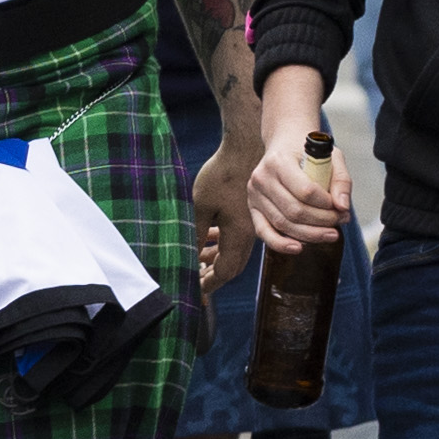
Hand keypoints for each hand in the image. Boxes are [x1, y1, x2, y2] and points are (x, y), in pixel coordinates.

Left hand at [186, 138, 255, 292]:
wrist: (246, 146)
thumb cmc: (223, 173)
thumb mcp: (201, 205)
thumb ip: (195, 234)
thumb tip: (188, 258)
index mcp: (239, 236)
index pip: (224, 272)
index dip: (208, 284)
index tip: (193, 292)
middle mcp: (249, 233)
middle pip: (231, 266)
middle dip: (212, 275)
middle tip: (193, 279)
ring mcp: (250, 223)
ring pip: (233, 251)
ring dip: (215, 258)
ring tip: (196, 258)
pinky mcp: (247, 212)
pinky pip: (235, 236)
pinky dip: (220, 242)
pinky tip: (208, 234)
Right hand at [240, 72, 351, 256]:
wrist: (284, 143)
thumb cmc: (309, 152)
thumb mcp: (332, 157)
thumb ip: (341, 181)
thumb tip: (343, 207)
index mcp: (279, 160)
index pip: (305, 191)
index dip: (326, 204)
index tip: (340, 207)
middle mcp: (262, 177)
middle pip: (294, 211)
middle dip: (322, 221)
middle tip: (341, 221)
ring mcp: (254, 194)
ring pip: (282, 223)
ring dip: (310, 234)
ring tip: (331, 234)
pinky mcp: (253, 207)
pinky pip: (263, 231)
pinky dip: (280, 244)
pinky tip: (298, 248)